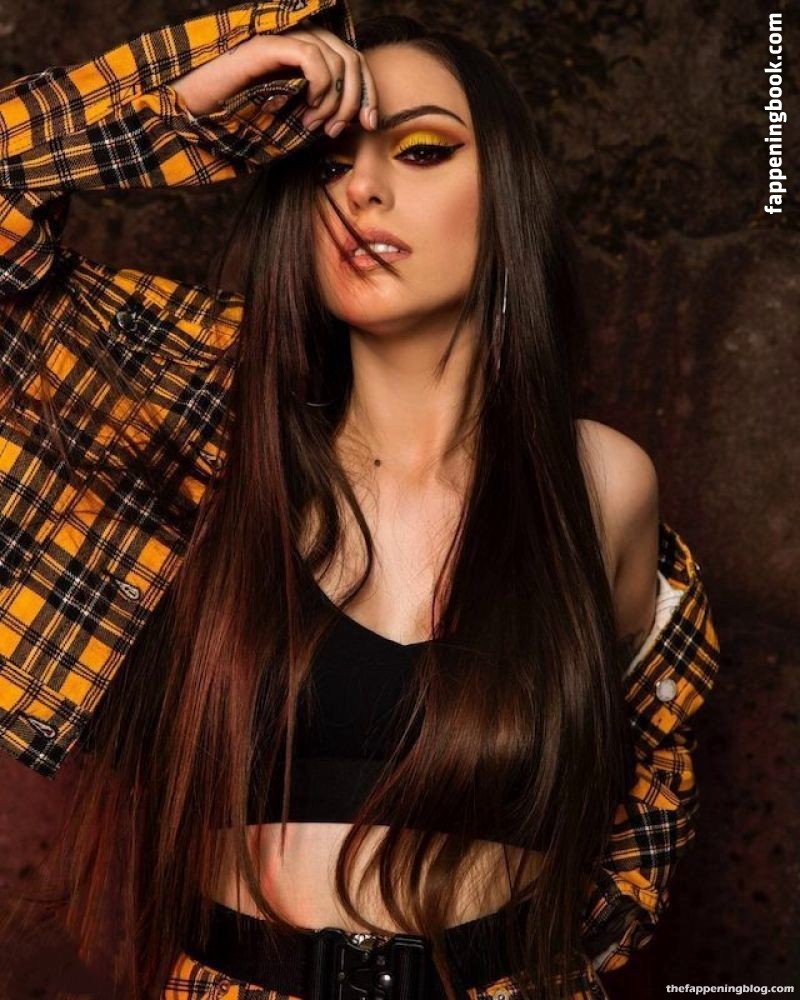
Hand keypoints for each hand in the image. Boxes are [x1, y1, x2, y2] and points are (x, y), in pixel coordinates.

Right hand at [171, 25, 378, 137]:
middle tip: (337, 131)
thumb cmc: (238, 119)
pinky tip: (307, 108)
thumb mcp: (290, 119)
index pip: (354, 62)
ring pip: (337, 58)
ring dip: (335, 100)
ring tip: (315, 124)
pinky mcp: (268, 45)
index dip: (369, 92)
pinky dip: (320, 86)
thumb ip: (320, 111)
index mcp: (306, 56)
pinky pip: (312, 57)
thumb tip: (355, 120)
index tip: (370, 124)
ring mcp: (283, 39)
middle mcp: (298, 41)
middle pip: (352, 58)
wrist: (194, 112)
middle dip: (356, 100)